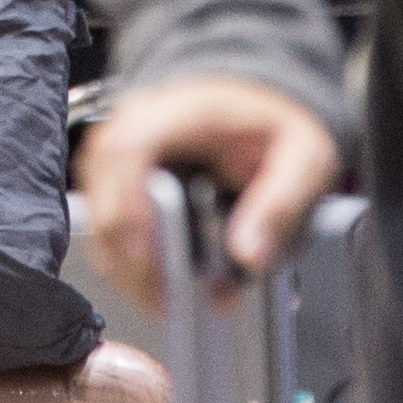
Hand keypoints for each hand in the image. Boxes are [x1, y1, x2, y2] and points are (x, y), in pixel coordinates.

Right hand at [70, 71, 346, 308]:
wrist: (261, 103)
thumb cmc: (277, 128)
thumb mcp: (306, 159)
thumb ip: (281, 205)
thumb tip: (248, 256)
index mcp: (185, 109)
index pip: (130, 149)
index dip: (128, 207)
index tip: (147, 260)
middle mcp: (139, 120)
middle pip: (104, 187)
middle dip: (127, 254)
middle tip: (163, 300)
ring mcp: (122, 145)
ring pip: (97, 207)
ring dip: (123, 261)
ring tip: (164, 298)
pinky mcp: (117, 170)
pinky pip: (105, 216)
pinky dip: (125, 254)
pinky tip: (156, 277)